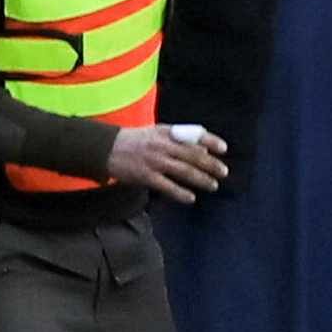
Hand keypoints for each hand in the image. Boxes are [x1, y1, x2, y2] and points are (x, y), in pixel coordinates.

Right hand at [107, 124, 230, 201]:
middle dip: (211, 164)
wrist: (107, 148)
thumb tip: (203, 150)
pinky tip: (191, 198)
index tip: (224, 148)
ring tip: (213, 185)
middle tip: (224, 172)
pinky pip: (167, 186)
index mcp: (166, 133)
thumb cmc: (135, 140)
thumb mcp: (157, 133)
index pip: (193, 134)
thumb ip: (179, 140)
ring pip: (184, 171)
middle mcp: (162, 145)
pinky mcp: (146, 176)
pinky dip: (180, 193)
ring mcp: (155, 161)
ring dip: (201, 179)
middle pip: (193, 155)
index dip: (210, 140)